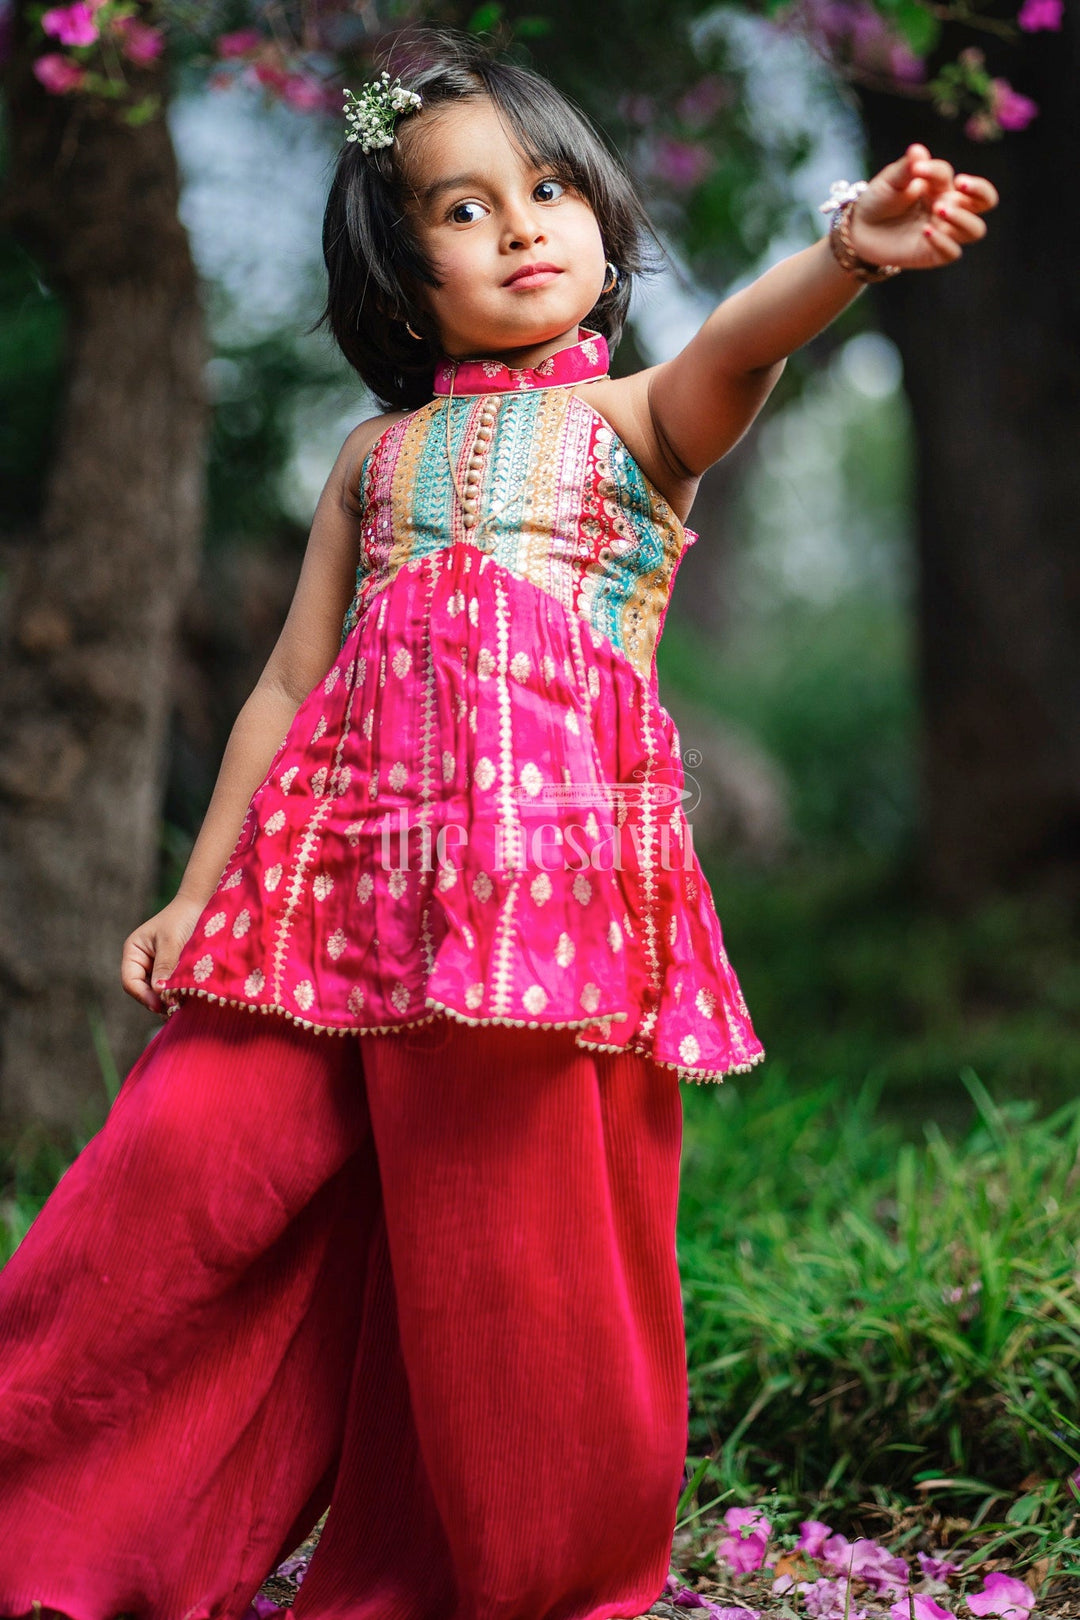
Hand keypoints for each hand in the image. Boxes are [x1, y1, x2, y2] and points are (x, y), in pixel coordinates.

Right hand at [121, 893, 206, 1014]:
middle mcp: (142, 961)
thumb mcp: (171, 941)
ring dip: (168, 999)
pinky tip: (188, 1000)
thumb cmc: (183, 918)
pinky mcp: (172, 971)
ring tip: (182, 1008)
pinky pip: (170, 987)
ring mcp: (157, 967)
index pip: (130, 981)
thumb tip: (159, 992)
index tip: (161, 1005)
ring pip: (157, 991)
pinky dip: (177, 994)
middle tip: (175, 1010)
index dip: (143, 996)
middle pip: (143, 990)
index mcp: (133, 952)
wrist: (202, 904)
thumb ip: (164, 966)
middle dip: (157, 1000)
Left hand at [848, 142, 998, 270]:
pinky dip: (943, 241)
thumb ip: (906, 168)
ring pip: (975, 229)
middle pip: (986, 201)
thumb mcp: (890, 181)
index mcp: (942, 186)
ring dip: (962, 218)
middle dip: (980, 191)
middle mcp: (949, 208)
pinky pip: (952, 252)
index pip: (953, 176)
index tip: (917, 168)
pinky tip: (925, 231)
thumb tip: (918, 151)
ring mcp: (944, 232)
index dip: (937, 170)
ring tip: (939, 210)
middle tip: (959, 184)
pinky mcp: (934, 254)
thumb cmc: (879, 200)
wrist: (860, 230)